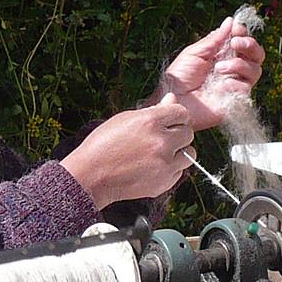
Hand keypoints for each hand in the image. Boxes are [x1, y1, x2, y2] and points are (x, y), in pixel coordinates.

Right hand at [61, 99, 194, 208]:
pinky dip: (171, 169)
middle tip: (163, 138)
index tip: (170, 122)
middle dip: (178, 134)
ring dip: (179, 152)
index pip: (182, 113)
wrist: (91, 177)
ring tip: (161, 153)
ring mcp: (164, 164)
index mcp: (151, 121)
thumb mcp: (125, 119)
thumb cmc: (103, 145)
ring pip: (190, 154)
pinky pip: (180, 171)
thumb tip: (172, 98)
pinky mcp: (164, 183)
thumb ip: (153, 110)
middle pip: (188, 133)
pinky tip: (153, 167)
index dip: (176, 116)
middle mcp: (161, 142)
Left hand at [156, 18, 264, 128]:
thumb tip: (230, 21)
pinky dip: (235, 83)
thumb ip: (215, 39)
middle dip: (250, 45)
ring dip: (239, 64)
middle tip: (236, 43)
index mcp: (223, 54)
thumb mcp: (195, 52)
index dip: (243, 33)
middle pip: (256, 54)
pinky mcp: (236, 99)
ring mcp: (236, 83)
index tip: (237, 28)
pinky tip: (221, 85)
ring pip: (256, 69)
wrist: (174, 100)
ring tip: (219, 68)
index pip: (242, 40)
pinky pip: (247, 87)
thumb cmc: (180, 78)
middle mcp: (233, 68)